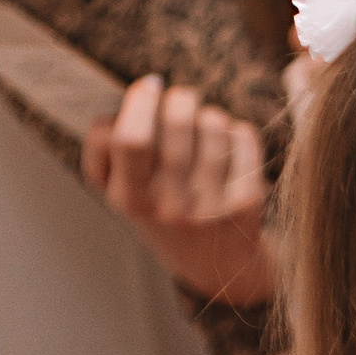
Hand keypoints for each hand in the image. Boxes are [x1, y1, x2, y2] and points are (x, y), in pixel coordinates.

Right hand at [82, 74, 272, 304]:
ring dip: (209, 115)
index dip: (139, 100)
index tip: (149, 86)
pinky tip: (230, 144)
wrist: (217, 268)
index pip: (128, 138)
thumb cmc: (163, 212)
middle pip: (175, 122)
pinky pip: (243, 137)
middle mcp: (169, 207)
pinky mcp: (246, 204)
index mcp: (130, 200)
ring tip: (206, 129)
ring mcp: (210, 207)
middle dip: (179, 96)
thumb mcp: (124, 191)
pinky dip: (237, 130)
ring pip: (212, 123)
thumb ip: (109, 149)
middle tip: (181, 97)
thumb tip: (139, 94)